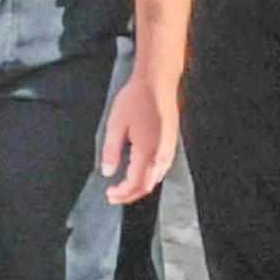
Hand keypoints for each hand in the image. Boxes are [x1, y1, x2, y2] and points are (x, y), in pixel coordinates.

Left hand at [98, 70, 182, 203]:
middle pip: (147, 186)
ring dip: (140, 188)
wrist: (158, 82)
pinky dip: (150, 178)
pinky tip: (141, 173)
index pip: (134, 183)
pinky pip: (161, 169)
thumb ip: (111, 151)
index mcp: (147, 152)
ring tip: (124, 188)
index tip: (108, 194)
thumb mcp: (116, 124)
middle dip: (130, 195)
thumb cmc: (135, 99)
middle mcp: (161, 155)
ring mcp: (169, 150)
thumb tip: (108, 173)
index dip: (121, 193)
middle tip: (114, 196)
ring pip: (156, 179)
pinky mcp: (171, 143)